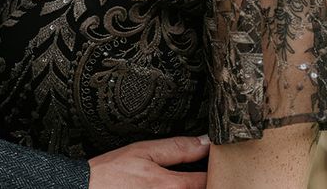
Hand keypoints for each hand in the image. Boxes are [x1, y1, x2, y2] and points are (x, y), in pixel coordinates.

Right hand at [88, 135, 209, 188]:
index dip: (215, 168)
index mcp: (172, 186)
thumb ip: (177, 147)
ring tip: (181, 180)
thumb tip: (203, 141)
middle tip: (204, 173)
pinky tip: (165, 187)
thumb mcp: (144, 151)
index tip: (215, 161)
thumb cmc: (110, 174)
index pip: (209, 180)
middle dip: (207, 183)